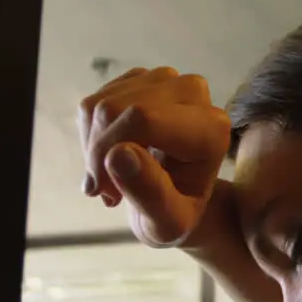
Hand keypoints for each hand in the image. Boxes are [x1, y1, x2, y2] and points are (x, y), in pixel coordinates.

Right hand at [78, 66, 229, 247]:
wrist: (178, 199)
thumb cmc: (177, 214)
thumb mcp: (167, 222)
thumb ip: (149, 193)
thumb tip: (119, 153)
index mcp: (209, 128)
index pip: (142, 118)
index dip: (109, 151)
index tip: (102, 191)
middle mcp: (193, 94)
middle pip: (117, 109)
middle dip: (98, 153)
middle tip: (105, 190)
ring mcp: (166, 81)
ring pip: (101, 104)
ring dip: (93, 148)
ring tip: (109, 178)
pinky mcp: (142, 80)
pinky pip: (95, 101)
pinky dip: (91, 135)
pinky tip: (107, 157)